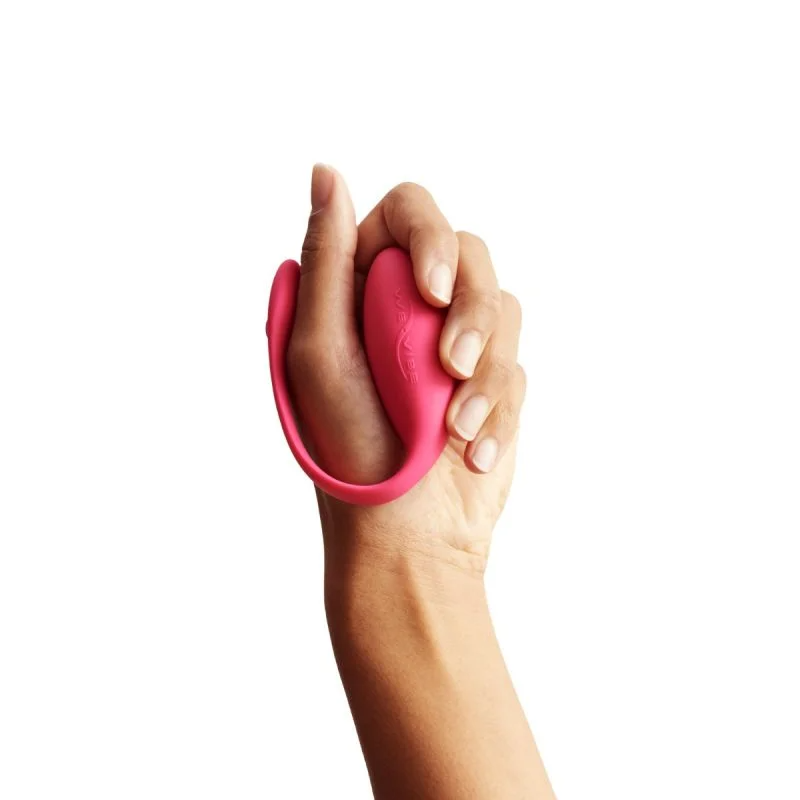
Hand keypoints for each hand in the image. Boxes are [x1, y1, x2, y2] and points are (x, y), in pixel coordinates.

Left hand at [286, 165, 525, 576]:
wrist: (405, 535)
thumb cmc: (349, 446)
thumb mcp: (320, 351)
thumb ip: (326, 261)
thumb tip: (326, 170)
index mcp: (359, 288)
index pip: (408, 214)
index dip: (431, 238)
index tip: (433, 294)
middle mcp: (409, 306)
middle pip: (471, 255)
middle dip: (470, 312)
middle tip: (452, 367)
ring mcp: (453, 343)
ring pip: (502, 308)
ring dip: (485, 372)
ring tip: (456, 428)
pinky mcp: (492, 381)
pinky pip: (518, 366)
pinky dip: (497, 409)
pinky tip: (471, 451)